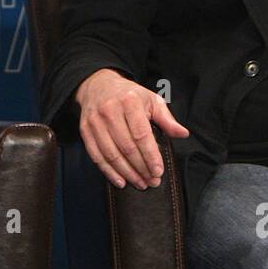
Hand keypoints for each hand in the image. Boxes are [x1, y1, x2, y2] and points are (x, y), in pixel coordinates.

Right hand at [75, 69, 189, 189]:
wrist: (98, 85)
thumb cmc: (129, 95)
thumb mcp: (151, 100)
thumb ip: (167, 119)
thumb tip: (183, 134)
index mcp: (129, 101)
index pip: (141, 134)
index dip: (150, 156)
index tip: (158, 171)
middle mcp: (110, 110)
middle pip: (127, 147)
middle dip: (141, 168)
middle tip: (152, 181)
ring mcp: (95, 121)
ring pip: (111, 154)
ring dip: (127, 173)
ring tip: (140, 183)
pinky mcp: (85, 130)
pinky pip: (96, 156)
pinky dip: (109, 172)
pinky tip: (121, 181)